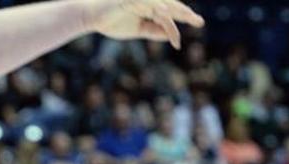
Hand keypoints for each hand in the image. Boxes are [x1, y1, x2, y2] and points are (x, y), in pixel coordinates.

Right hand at [83, 0, 204, 49]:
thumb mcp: (137, 29)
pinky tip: (168, 19)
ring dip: (176, 14)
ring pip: (162, 6)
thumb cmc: (111, 21)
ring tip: (188, 20)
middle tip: (199, 22)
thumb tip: (169, 35)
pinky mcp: (132, 0)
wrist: (90, 17)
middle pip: (170, 4)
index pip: (170, 9)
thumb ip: (152, 31)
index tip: (197, 22)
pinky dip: (160, 14)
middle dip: (185, 13)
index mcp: (148, 4)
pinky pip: (150, 7)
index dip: (183, 15)